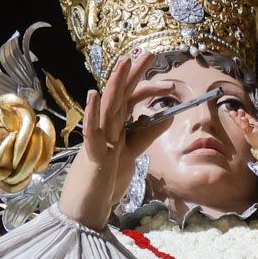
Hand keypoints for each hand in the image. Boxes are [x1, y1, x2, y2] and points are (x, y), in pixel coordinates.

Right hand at [59, 50, 176, 223]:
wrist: (88, 205)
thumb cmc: (106, 178)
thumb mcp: (133, 153)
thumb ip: (148, 135)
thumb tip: (169, 117)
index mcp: (115, 126)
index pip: (131, 99)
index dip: (148, 87)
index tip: (168, 80)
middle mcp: (105, 127)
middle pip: (121, 95)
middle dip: (134, 74)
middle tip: (149, 53)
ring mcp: (97, 138)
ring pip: (107, 107)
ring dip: (115, 84)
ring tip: (124, 63)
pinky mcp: (92, 154)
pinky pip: (91, 131)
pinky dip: (93, 113)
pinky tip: (95, 95)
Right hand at [226, 105, 257, 150]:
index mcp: (254, 126)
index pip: (246, 119)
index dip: (242, 114)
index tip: (239, 110)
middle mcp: (250, 130)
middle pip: (241, 122)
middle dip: (238, 117)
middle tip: (238, 110)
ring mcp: (250, 134)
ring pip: (242, 126)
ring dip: (239, 120)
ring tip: (239, 112)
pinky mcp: (251, 137)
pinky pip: (246, 130)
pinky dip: (244, 124)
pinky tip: (243, 119)